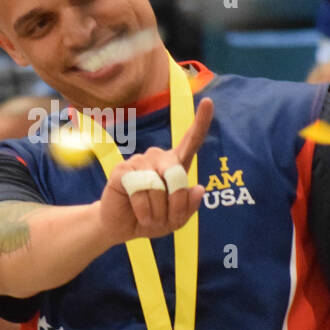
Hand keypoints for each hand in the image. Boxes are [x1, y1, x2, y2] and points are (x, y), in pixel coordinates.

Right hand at [99, 98, 212, 242]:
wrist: (120, 227)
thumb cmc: (150, 219)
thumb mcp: (175, 220)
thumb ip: (188, 207)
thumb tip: (198, 188)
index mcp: (175, 165)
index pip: (191, 141)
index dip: (200, 122)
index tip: (209, 102)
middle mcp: (158, 158)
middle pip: (177, 174)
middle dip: (175, 203)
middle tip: (164, 219)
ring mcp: (139, 161)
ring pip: (159, 187)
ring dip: (157, 211)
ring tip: (148, 216)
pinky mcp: (123, 169)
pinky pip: (141, 191)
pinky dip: (143, 210)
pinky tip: (137, 212)